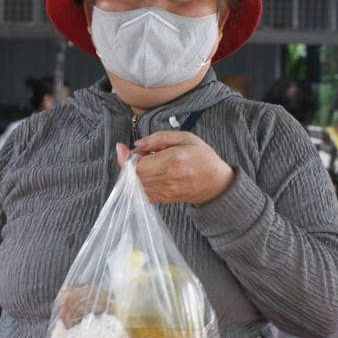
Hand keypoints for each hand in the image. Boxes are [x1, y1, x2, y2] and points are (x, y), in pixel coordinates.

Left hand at [115, 131, 233, 205]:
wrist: (216, 183)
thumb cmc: (202, 158)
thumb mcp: (185, 138)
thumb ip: (159, 138)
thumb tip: (137, 145)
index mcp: (173, 161)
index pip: (139, 165)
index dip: (125, 157)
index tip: (121, 147)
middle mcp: (167, 179)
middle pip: (134, 175)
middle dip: (128, 163)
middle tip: (139, 153)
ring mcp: (164, 192)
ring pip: (136, 185)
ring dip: (134, 172)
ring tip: (146, 162)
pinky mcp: (163, 199)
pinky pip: (142, 192)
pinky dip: (139, 182)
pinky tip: (148, 172)